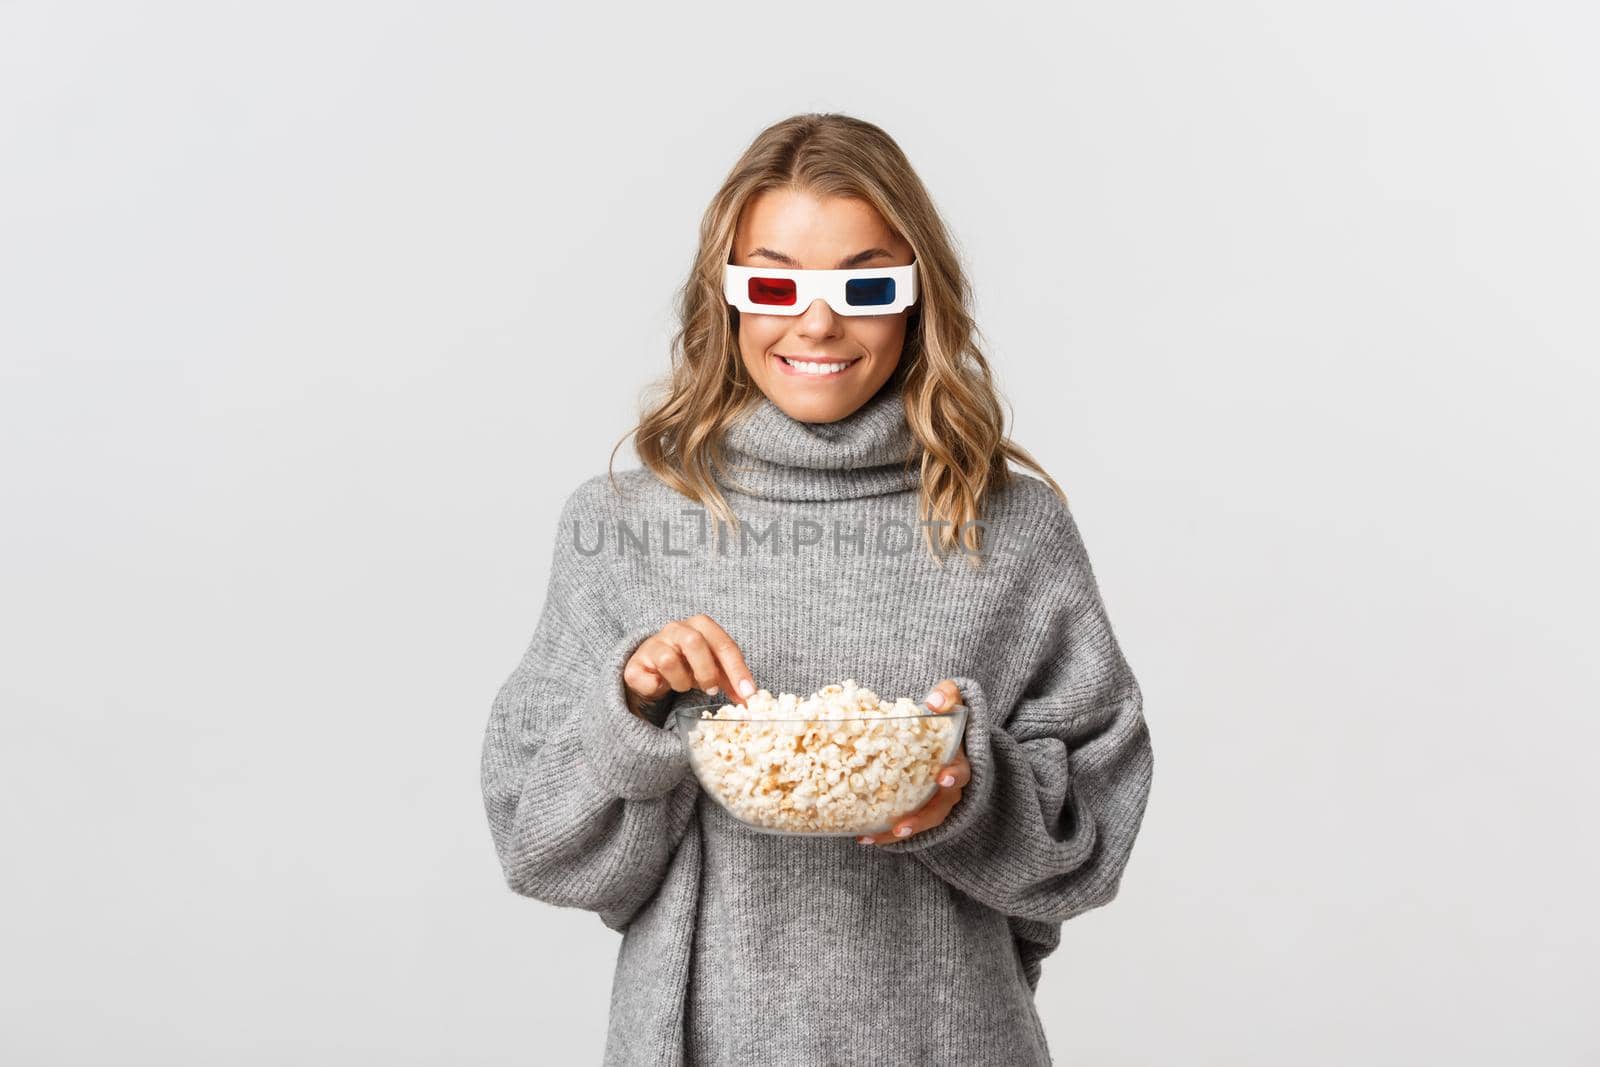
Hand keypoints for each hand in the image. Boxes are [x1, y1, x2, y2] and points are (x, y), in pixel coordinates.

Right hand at [624, 614, 756, 718]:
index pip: (723, 644)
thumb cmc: (687, 664)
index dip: (737, 670)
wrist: (651, 668)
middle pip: (694, 641)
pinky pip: (646, 677)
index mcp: (700, 625)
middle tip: (712, 690)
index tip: (747, 694)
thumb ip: (730, 680)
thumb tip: (748, 698)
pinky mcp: (635, 663)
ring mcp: (653, 644)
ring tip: (683, 686)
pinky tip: (660, 685)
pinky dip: (655, 687)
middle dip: (707, 671)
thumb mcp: (712, 668)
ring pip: (669, 660)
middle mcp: (676, 629)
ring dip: (681, 681)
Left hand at [859, 679, 970, 844]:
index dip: (953, 775)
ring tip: (874, 837)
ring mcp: (936, 802)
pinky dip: (888, 834)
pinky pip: (907, 826)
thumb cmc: (946, 721)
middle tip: (901, 825)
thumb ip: (947, 696)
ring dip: (900, 832)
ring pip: (922, 823)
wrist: (950, 740)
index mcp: (958, 761)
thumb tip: (934, 702)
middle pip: (939, 808)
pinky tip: (865, 837)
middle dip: (921, 818)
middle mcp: (950, 787)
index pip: (962, 771)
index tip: (942, 778)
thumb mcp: (951, 702)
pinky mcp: (920, 810)